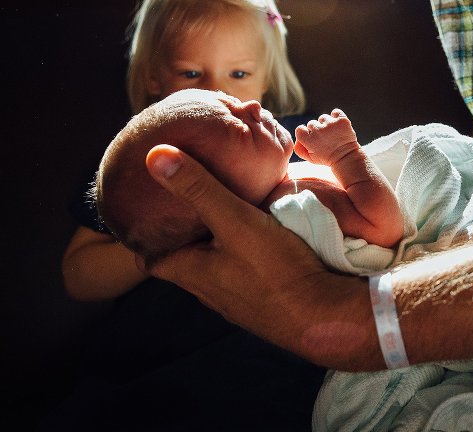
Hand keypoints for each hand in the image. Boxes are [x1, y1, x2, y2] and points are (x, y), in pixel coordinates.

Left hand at [142, 144, 376, 368]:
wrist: (325, 316)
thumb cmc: (276, 271)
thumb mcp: (235, 221)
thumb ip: (199, 189)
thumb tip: (154, 156)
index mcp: (192, 274)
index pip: (151, 259)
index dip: (146, 237)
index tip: (148, 212)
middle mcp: (211, 291)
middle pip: (185, 261)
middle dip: (184, 235)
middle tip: (187, 204)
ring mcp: (240, 299)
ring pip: (218, 267)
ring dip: (217, 244)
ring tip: (223, 212)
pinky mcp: (267, 299)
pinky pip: (247, 272)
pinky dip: (245, 253)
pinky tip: (262, 236)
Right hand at [294, 109, 358, 164]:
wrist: (347, 157)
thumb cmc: (327, 158)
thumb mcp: (311, 158)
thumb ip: (299, 149)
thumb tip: (297, 139)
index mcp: (309, 140)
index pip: (300, 129)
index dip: (305, 133)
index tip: (312, 138)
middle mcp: (319, 130)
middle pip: (312, 123)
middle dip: (317, 130)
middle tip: (324, 139)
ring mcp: (331, 124)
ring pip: (323, 118)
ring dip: (326, 124)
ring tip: (332, 134)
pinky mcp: (341, 120)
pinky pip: (335, 112)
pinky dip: (336, 117)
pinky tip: (338, 126)